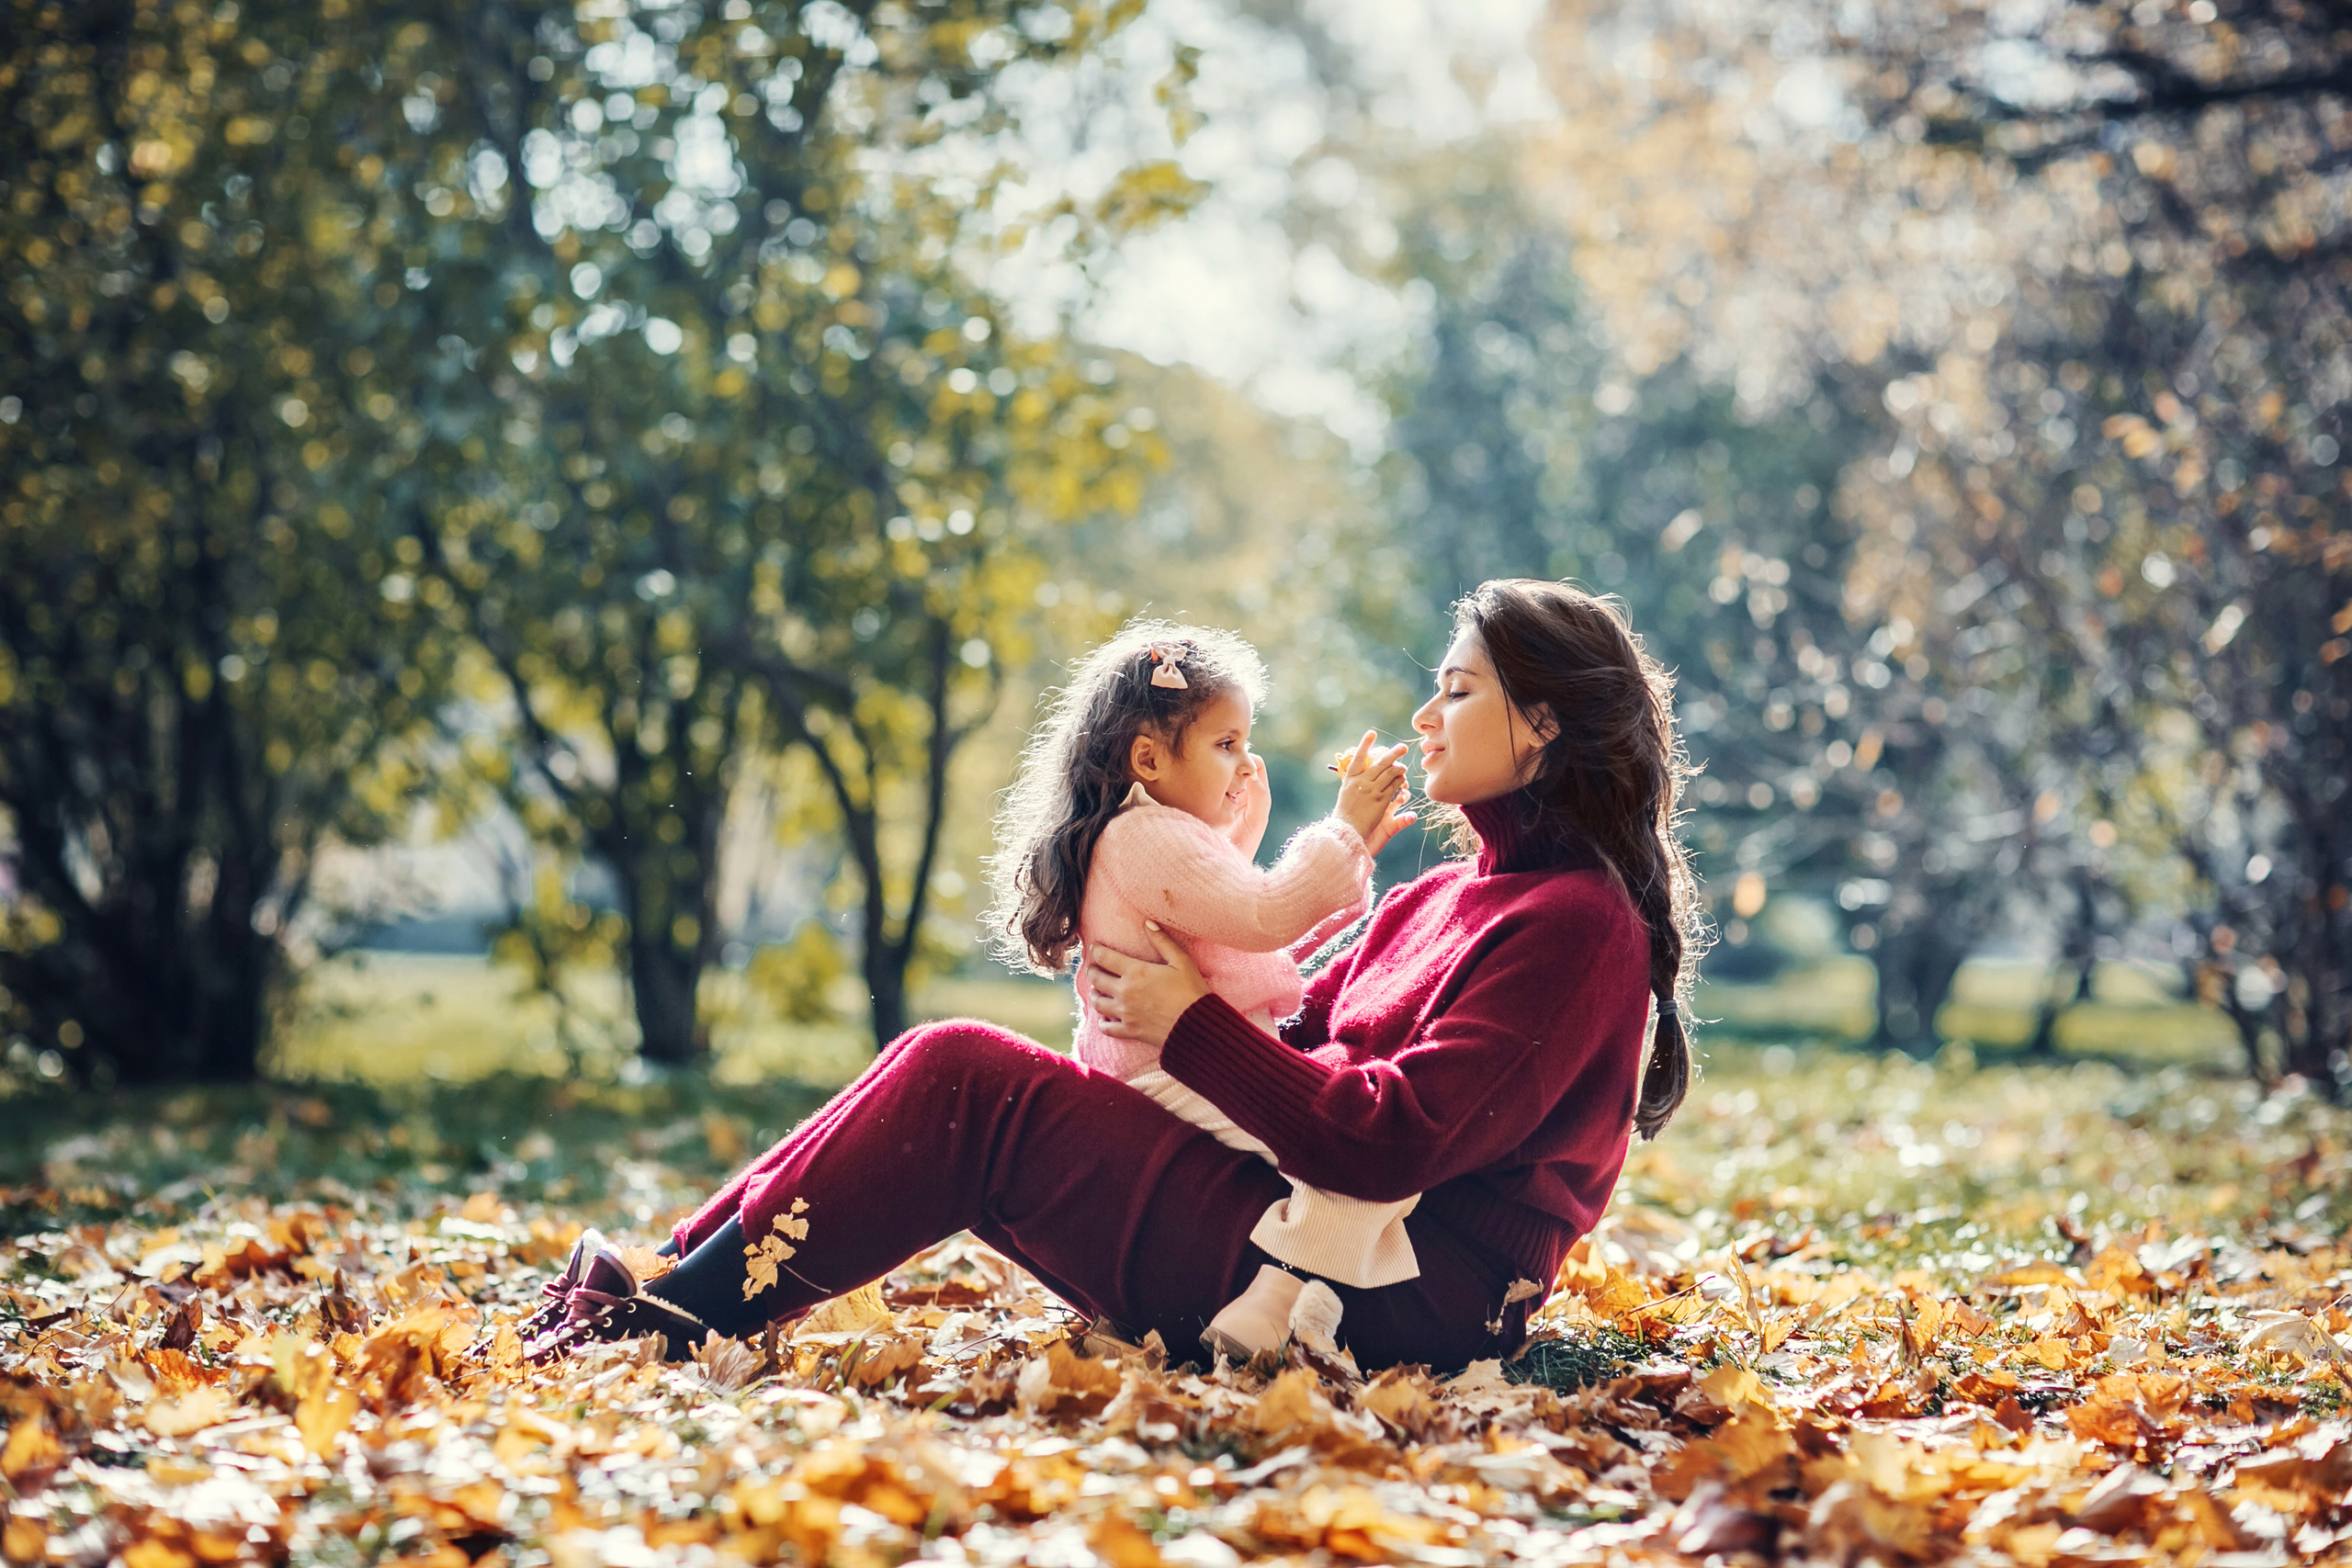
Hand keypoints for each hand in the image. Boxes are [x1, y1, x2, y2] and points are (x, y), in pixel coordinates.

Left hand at [1086, 923, 1210, 1048]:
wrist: (1197, 1025)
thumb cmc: (1191, 991)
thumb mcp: (1181, 961)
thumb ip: (1162, 941)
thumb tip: (1147, 923)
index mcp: (1135, 972)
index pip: (1105, 957)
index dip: (1097, 950)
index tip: (1094, 948)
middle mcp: (1125, 991)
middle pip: (1096, 979)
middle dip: (1092, 971)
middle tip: (1093, 968)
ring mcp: (1125, 1013)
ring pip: (1097, 1003)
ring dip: (1094, 995)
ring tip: (1096, 991)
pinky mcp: (1129, 1031)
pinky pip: (1106, 1028)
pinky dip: (1102, 1023)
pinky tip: (1105, 1019)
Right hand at [1333, 731, 1416, 853]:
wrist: (1346, 831)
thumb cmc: (1345, 814)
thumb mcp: (1347, 794)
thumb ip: (1355, 782)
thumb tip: (1363, 771)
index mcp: (1350, 779)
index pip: (1357, 758)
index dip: (1365, 744)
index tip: (1371, 733)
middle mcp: (1361, 783)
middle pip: (1379, 764)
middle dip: (1392, 754)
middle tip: (1402, 748)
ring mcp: (1371, 791)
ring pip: (1389, 774)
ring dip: (1398, 768)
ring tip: (1403, 766)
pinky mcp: (1381, 801)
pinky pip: (1393, 787)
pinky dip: (1399, 781)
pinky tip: (1403, 780)